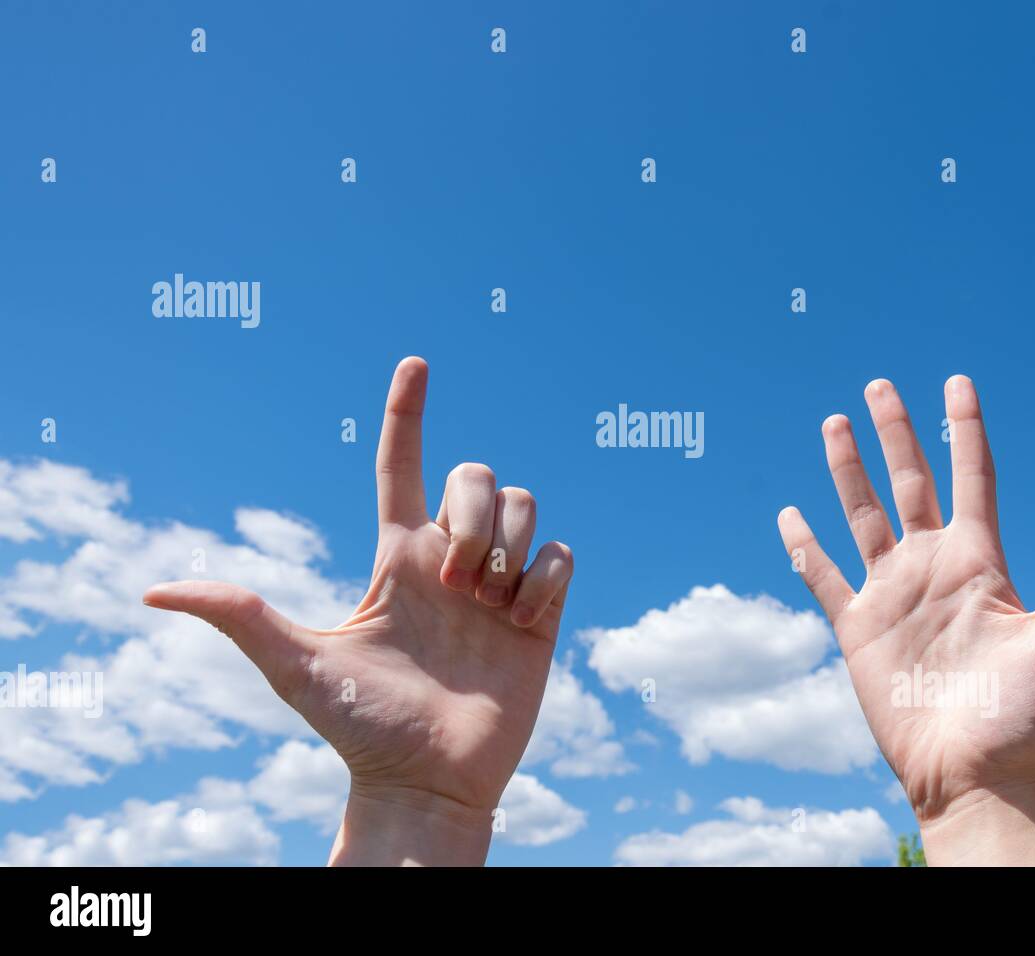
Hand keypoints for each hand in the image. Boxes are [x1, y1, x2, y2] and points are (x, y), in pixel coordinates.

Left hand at [143, 357, 573, 864]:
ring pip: (524, 505)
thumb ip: (240, 615)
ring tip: (487, 608)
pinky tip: (521, 623)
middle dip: (472, 515)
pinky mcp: (541, 611)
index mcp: (398, 557)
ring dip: (506, 550)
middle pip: (477, 475)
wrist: (427, 781)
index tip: (414, 363)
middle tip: (454, 585)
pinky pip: (560, 554)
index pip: (403, 465)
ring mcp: (499, 584)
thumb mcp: (297, 665)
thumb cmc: (361, 728)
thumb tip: (154, 588)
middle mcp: (450, 559)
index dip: (407, 413)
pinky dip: (543, 580)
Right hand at [778, 376, 1034, 865]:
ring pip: (862, 515)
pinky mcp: (857, 627)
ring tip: (834, 425)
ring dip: (847, 471)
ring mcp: (892, 594)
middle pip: (909, 483)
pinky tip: (790, 514)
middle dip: (895, 433)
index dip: (964, 429)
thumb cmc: (1025, 713)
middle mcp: (932, 567)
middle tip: (879, 386)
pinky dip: (804, 546)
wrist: (973, 771)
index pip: (971, 478)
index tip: (959, 382)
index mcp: (980, 561)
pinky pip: (822, 578)